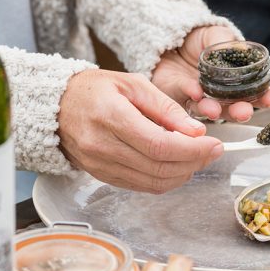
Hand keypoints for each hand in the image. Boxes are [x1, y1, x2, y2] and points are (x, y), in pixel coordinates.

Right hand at [57, 69, 223, 193]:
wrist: (55, 106)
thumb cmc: (94, 90)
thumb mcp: (133, 84)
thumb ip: (166, 107)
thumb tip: (196, 130)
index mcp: (111, 117)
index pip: (160, 145)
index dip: (193, 150)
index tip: (214, 144)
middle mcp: (103, 146)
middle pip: (159, 167)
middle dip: (194, 162)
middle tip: (213, 150)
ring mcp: (100, 165)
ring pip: (153, 182)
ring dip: (183, 174)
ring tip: (198, 157)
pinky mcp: (102, 176)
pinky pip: (141, 186)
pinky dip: (165, 180)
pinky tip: (177, 166)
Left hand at [152, 25, 269, 121]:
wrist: (168, 39)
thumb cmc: (198, 40)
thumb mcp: (216, 36)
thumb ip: (228, 44)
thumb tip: (244, 50)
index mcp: (237, 82)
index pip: (256, 94)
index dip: (266, 98)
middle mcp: (221, 96)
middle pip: (234, 109)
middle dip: (241, 112)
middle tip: (244, 112)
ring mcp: (200, 99)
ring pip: (210, 111)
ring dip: (214, 111)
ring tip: (215, 110)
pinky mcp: (178, 97)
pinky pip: (186, 99)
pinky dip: (192, 97)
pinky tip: (196, 93)